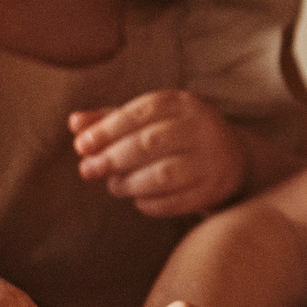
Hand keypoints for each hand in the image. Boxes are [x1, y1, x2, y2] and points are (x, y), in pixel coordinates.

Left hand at [72, 91, 245, 217]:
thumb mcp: (149, 120)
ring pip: (163, 175)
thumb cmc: (177, 135)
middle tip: (87, 170)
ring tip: (114, 186)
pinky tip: (139, 200)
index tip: (81, 145)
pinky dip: (150, 203)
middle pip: (150, 143)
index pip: (141, 111)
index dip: (108, 128)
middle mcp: (201, 127)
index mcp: (182, 103)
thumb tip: (74, 123)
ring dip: (129, 183)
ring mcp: (212, 159)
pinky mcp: (214, 188)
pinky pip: (176, 201)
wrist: (231, 158)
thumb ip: (111, 120)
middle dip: (112, 158)